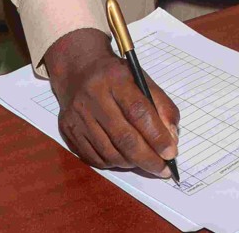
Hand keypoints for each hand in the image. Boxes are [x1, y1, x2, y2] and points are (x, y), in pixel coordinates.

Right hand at [43, 28, 179, 176]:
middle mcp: (93, 96)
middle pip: (124, 137)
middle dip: (148, 159)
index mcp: (115, 79)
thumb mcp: (142, 79)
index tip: (171, 153)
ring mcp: (78, 115)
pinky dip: (114, 164)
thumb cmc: (116, 76)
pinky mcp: (68, 129)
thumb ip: (162, 106)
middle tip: (163, 170)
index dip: (157, 136)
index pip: (139, 112)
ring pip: (109, 152)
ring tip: (145, 163)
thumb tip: (171, 139)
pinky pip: (94, 158)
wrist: (78, 69)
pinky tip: (124, 159)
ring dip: (132, 163)